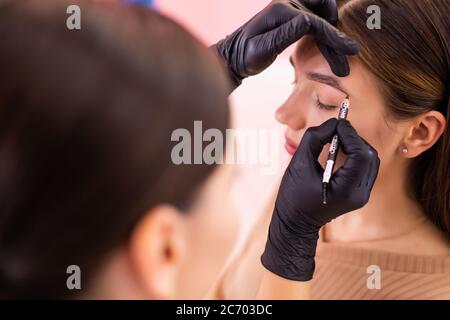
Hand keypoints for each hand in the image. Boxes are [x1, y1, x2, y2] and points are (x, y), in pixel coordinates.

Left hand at [212, 0, 358, 89]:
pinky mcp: (291, 15)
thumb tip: (308, 22)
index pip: (315, 23)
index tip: (350, 52)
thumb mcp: (262, 50)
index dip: (333, 38)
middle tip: (345, 65)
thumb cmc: (245, 57)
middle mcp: (286, 5)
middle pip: (321, 19)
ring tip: (339, 56)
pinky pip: (315, 17)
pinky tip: (329, 45)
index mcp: (280, 12)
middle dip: (336, 42)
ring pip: (322, 15)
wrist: (234, 57)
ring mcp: (289, 8)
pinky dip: (325, 28)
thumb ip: (284, 36)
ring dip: (333, 32)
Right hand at [261, 118, 379, 280]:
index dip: (351, 135)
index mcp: (347, 190)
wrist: (295, 223)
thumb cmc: (293, 197)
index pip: (361, 155)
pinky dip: (355, 154)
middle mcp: (360, 194)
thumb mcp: (299, 164)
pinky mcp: (358, 193)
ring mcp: (361, 195)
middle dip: (354, 138)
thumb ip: (314, 139)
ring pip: (369, 160)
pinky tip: (340, 149)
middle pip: (369, 156)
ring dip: (355, 145)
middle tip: (336, 129)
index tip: (337, 124)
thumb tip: (332, 124)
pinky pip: (364, 167)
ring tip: (337, 137)